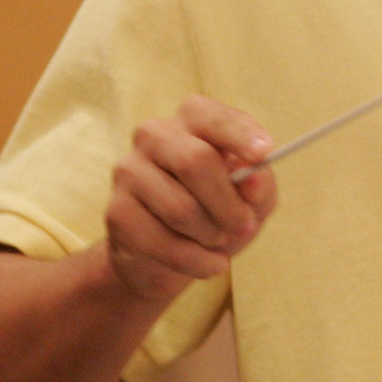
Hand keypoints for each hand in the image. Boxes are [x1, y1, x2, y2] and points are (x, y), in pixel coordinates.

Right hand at [103, 96, 277, 302]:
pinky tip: (209, 264)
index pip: (212, 117)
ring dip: (212, 235)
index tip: (265, 152)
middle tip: (245, 226)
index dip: (240, 134)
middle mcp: (154, 135)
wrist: (170, 256)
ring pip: (179, 207)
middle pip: (195, 161)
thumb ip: (260, 184)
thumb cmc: (218, 213)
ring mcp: (129, 171)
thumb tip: (251, 177)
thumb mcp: (253, 199)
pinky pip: (161, 241)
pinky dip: (195, 260)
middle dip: (229, 204)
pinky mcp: (116, 211)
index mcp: (191, 120)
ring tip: (219, 242)